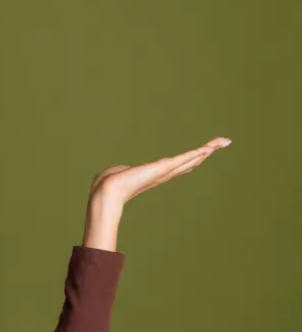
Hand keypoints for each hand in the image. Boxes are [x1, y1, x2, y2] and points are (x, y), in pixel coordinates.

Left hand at [90, 136, 231, 205]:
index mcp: (156, 174)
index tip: (202, 153)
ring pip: (192, 158)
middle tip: (222, 143)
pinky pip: (186, 158)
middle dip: (206, 152)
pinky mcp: (165, 167)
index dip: (191, 159)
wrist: (109, 190)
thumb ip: (120, 172)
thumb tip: (113, 174)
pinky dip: (199, 152)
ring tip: (223, 141)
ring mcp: (166, 171)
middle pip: (191, 161)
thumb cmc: (109, 184)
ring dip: (208, 149)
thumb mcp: (118, 174)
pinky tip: (211, 147)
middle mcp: (164, 174)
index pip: (178, 165)